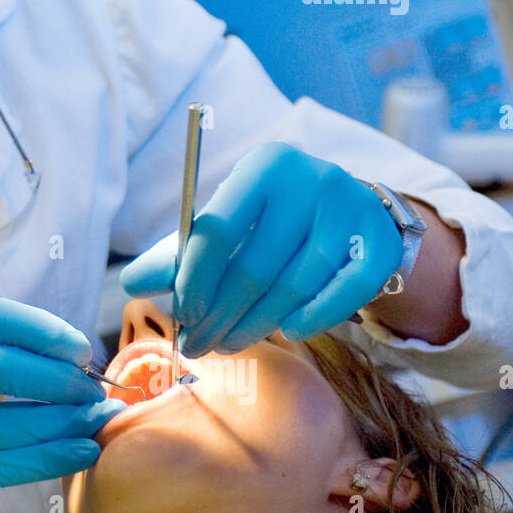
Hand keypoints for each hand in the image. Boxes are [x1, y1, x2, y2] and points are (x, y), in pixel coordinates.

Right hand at [0, 296, 125, 512]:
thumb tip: (72, 354)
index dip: (46, 329)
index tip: (80, 348)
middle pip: (8, 367)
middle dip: (63, 378)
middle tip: (92, 388)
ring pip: (19, 421)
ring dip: (71, 420)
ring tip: (98, 416)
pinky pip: (16, 463)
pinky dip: (58, 456)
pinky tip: (84, 450)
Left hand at [118, 142, 403, 354]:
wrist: (347, 211)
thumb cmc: (268, 223)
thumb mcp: (222, 227)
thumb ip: (175, 254)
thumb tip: (131, 283)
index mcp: (263, 166)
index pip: (219, 229)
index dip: (196, 279)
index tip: (183, 315)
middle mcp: (310, 179)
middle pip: (257, 264)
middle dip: (221, 314)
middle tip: (198, 345)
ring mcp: (352, 209)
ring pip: (297, 283)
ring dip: (258, 324)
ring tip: (230, 343)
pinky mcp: (381, 240)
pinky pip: (346, 291)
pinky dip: (315, 316)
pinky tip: (289, 332)